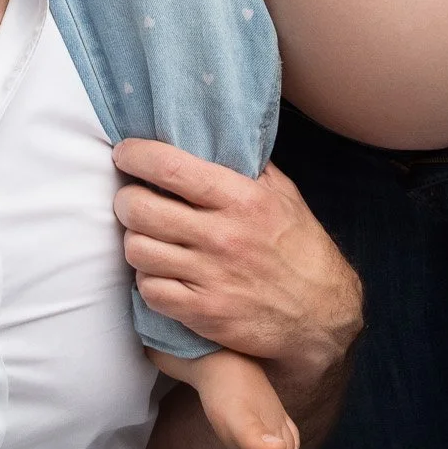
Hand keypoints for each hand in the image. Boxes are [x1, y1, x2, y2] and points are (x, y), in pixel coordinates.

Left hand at [112, 141, 362, 387]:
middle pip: (140, 208)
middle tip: (131, 198)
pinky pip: (149, 290)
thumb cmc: (299, 247)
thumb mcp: (282, 194)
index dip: (136, 155)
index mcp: (241, 198)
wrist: (322, 313)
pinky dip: (148, 280)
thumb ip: (245, 165)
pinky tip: (161, 273)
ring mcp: (210, 277)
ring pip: (137, 250)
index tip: (126, 153)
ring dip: (136, 241)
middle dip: (126, 199)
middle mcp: (222, 235)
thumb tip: (206, 135)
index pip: (170, 167)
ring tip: (148, 237)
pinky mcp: (203, 313)